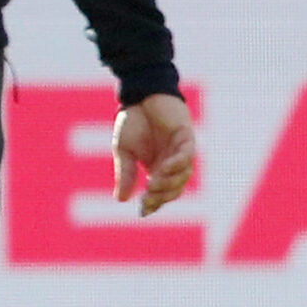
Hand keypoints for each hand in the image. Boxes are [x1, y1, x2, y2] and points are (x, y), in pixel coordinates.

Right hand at [113, 93, 197, 217]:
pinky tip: (163, 168)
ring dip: (170, 182)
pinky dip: (177, 164)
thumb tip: (120, 200)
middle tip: (148, 198)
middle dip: (162, 196)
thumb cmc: (132, 121)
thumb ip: (125, 173)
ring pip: (183, 175)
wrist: (139, 96)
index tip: (142, 210)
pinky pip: (187, 156)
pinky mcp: (186, 137)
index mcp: (157, 167)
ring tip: (152, 184)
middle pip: (175, 188)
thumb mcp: (123, 151)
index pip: (160, 192)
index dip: (153, 203)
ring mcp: (181, 151)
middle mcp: (172, 162)